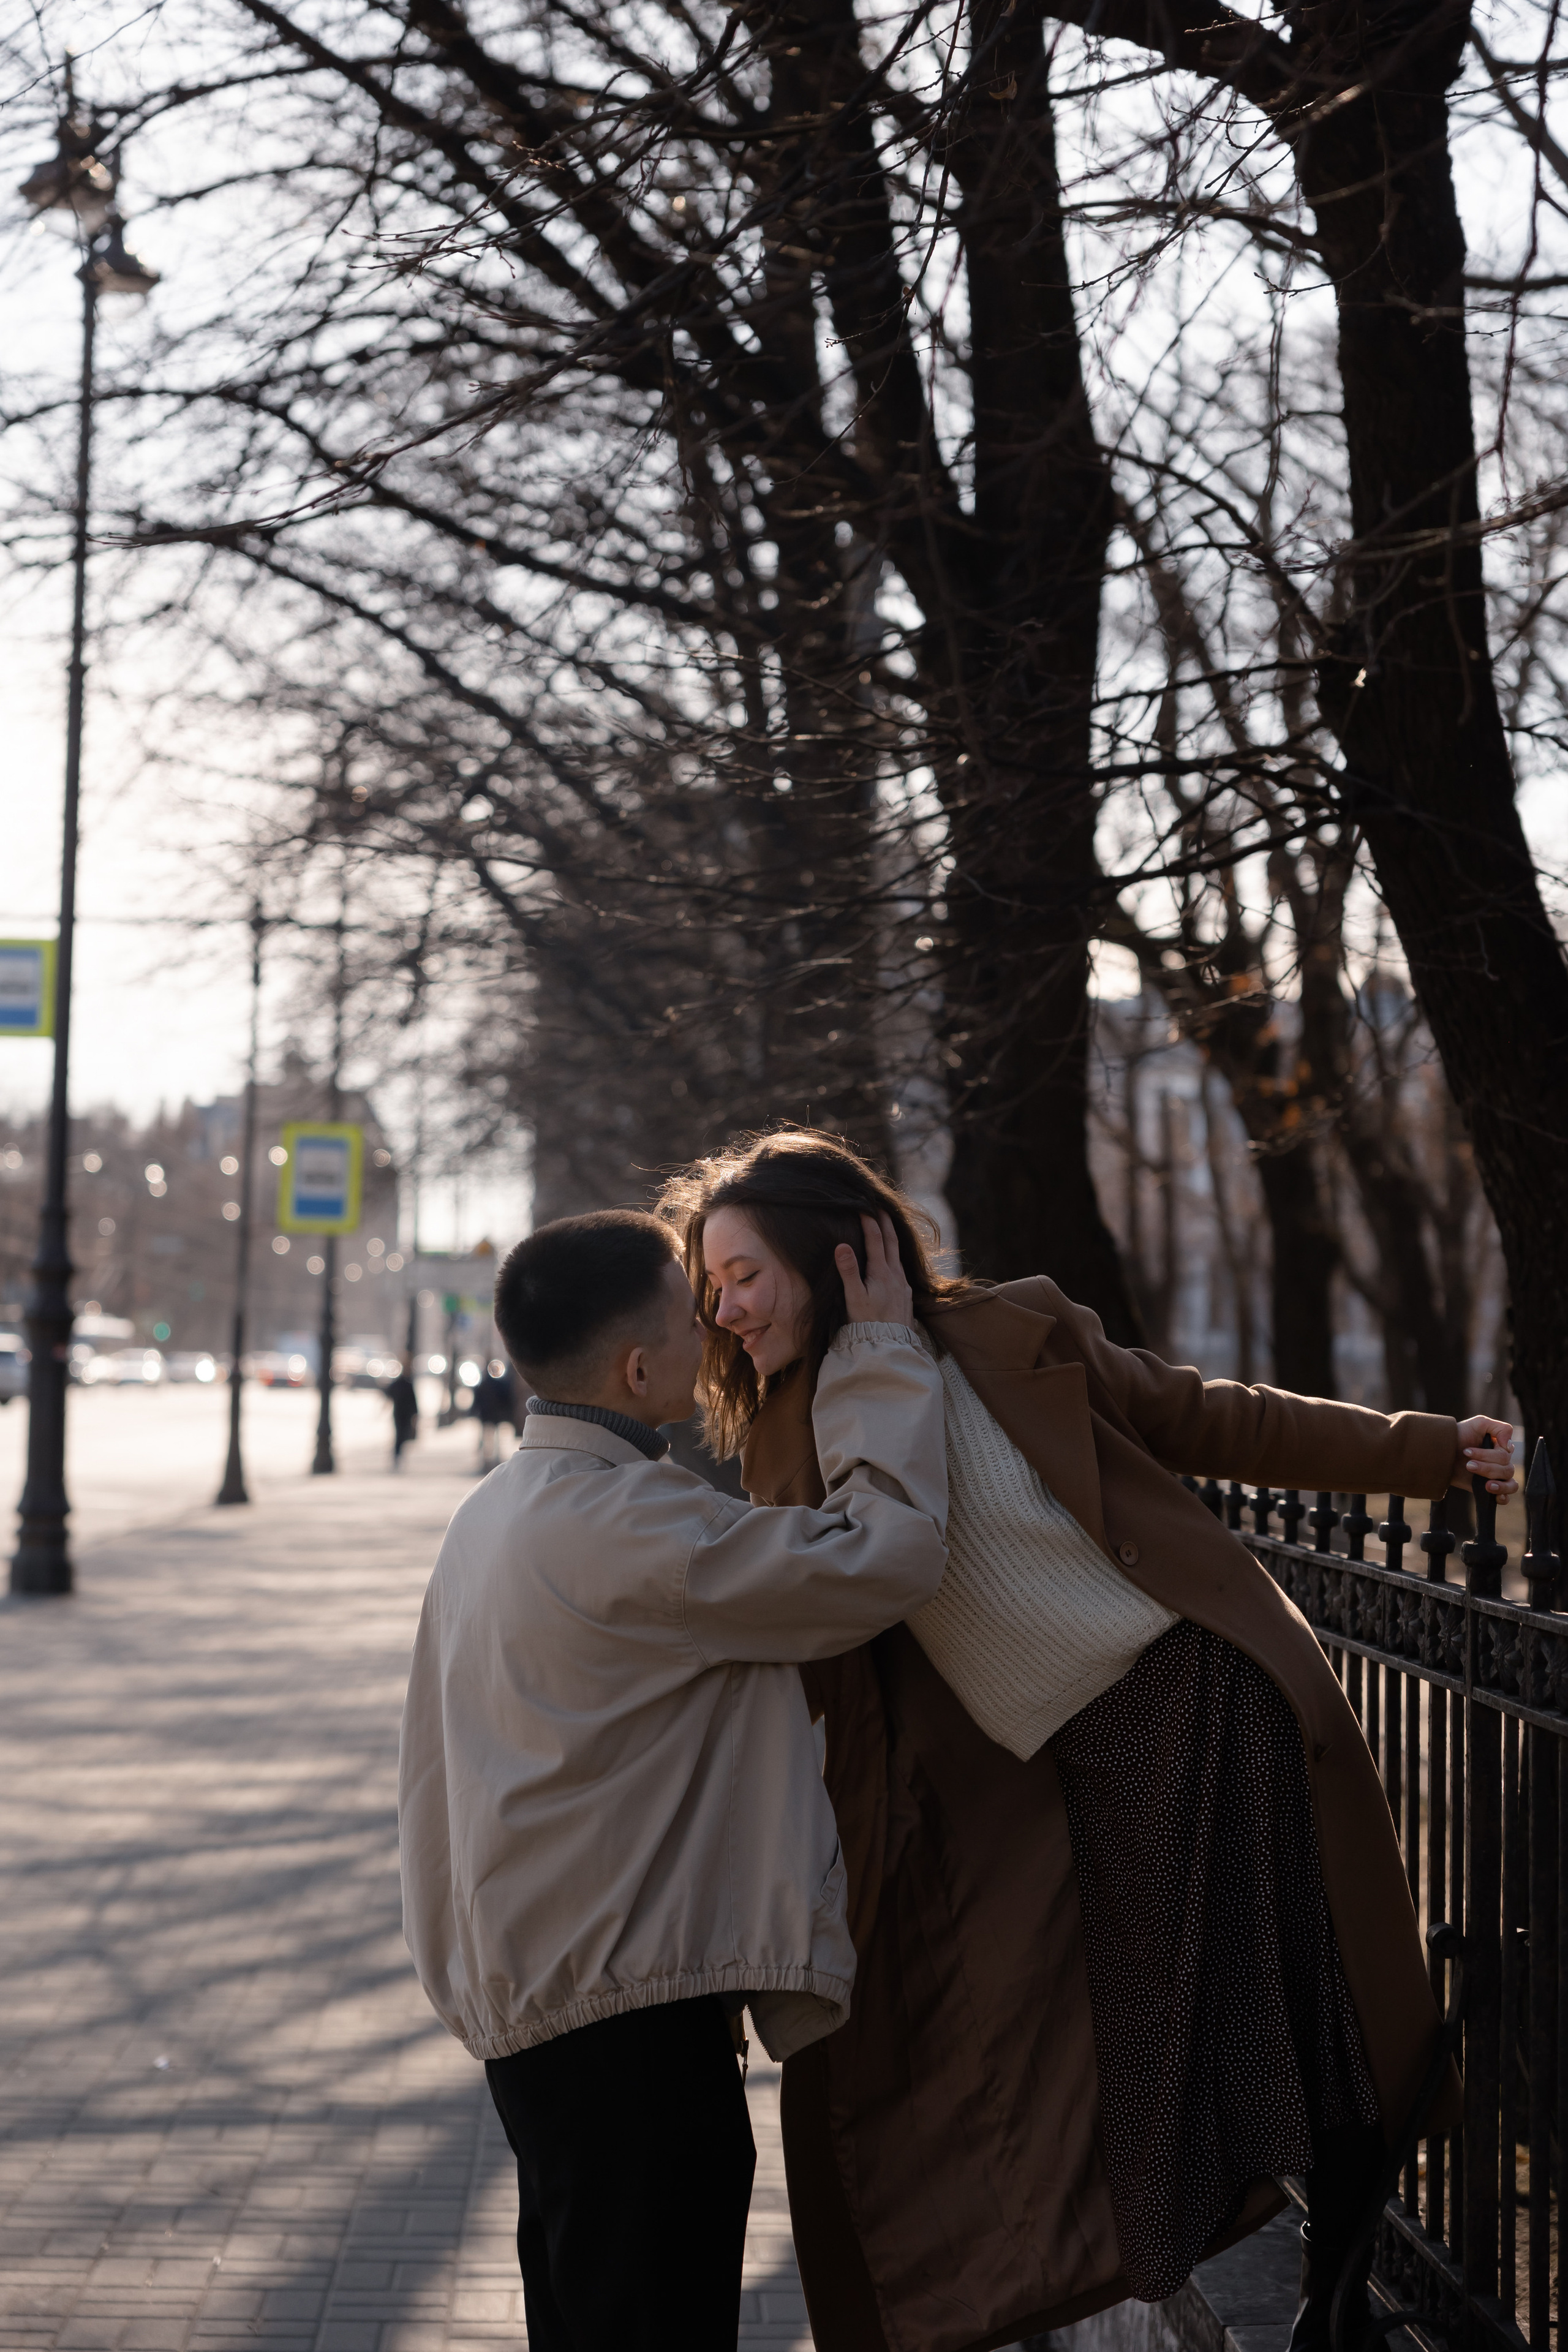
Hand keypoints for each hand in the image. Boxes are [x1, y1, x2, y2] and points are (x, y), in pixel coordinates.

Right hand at [836, 1213, 915, 1330]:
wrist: (889, 1345)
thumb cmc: (867, 1323)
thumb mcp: (854, 1297)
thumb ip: (848, 1271)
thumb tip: (842, 1246)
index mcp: (881, 1272)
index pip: (875, 1239)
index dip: (869, 1222)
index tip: (863, 1207)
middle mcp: (895, 1275)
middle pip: (892, 1241)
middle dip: (885, 1223)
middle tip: (880, 1207)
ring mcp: (902, 1284)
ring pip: (898, 1254)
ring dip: (892, 1238)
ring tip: (887, 1228)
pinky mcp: (905, 1294)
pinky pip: (901, 1267)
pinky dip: (895, 1255)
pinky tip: (892, 1259)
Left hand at [1454, 1414, 1516, 1497]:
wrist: (1442, 1454)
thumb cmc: (1460, 1435)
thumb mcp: (1479, 1423)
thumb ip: (1500, 1428)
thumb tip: (1510, 1446)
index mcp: (1501, 1448)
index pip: (1505, 1455)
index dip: (1487, 1455)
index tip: (1467, 1451)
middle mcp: (1502, 1462)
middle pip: (1506, 1469)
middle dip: (1485, 1467)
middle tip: (1467, 1464)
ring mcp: (1496, 1476)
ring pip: (1510, 1484)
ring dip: (1497, 1483)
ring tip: (1486, 1485)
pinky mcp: (1489, 1489)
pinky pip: (1506, 1497)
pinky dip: (1504, 1497)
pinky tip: (1496, 1496)